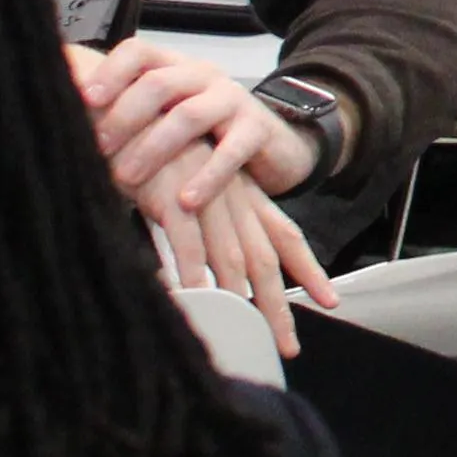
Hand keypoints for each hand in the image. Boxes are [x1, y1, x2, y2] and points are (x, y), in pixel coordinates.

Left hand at [71, 37, 314, 213]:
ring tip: (127, 179)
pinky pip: (231, 150)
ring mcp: (233, 100)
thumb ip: (127, 113)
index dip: (108, 72)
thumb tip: (59, 122)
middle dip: (122, 118)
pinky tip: (185, 201)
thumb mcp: (165, 116)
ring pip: (189, 115)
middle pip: (158, 83)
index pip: (138, 52)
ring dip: (153, 148)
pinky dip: (206, 176)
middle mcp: (202, 76)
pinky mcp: (257, 130)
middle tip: (97, 149)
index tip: (81, 100)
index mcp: (174, 67)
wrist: (274, 143)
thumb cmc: (203, 135)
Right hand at [163, 168, 335, 356]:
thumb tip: (206, 273)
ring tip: (253, 335)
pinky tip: (198, 298)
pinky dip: (193, 269)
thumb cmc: (151, 155)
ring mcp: (204, 198)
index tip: (330, 300)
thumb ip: (199, 229)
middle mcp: (232, 199)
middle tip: (289, 344)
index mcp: (242, 196)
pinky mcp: (170, 196)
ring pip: (233, 255)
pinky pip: (187, 239)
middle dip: (279, 304)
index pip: (285, 236)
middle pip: (265, 258)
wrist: (125, 112)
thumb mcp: (187, 192)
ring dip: (243, 298)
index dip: (309, 269)